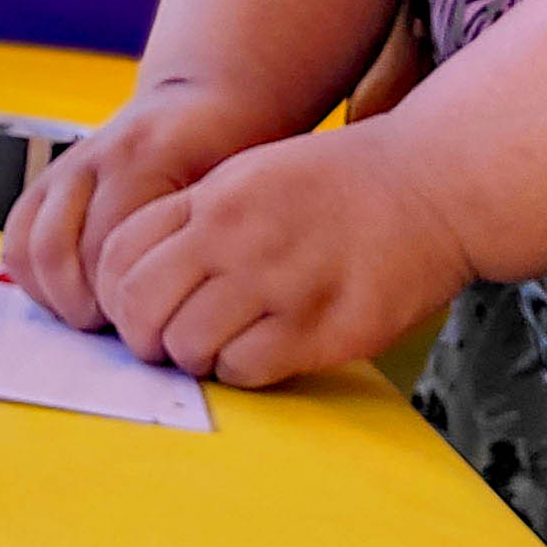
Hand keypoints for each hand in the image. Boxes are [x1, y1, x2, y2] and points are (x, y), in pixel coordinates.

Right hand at [3, 79, 279, 333]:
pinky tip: (73, 295)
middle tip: (123, 328)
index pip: (110, 245)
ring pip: (30, 246)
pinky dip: (35, 278)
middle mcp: (98, 156)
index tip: (155, 324)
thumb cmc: (233, 146)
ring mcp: (67, 164)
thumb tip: (190, 308)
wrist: (202, 97)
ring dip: (55, 295)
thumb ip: (210, 231)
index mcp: (150, 153)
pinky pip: (18, 237)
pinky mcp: (47, 176)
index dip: (125, 300)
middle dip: (84, 306)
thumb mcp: (237, 181)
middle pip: (59, 250)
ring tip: (95, 315)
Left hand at [88, 121, 475, 387]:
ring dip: (196, 357)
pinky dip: (242, 371)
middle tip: (168, 341)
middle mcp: (236, 236)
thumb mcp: (251, 175)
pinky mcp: (322, 328)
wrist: (431, 186)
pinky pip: (246, 370)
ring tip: (221, 345)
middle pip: (141, 306)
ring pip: (188, 345)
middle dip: (145, 336)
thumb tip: (137, 275)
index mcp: (214, 197)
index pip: (118, 256)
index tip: (136, 309)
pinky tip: (262, 352)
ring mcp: (278, 282)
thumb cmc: (338, 186)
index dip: (115, 295)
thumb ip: (195, 217)